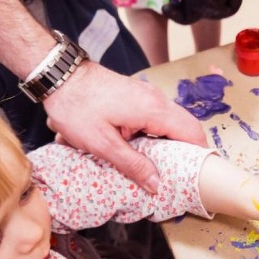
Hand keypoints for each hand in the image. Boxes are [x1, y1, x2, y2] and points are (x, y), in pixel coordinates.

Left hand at [44, 61, 205, 193]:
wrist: (59, 75)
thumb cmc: (76, 106)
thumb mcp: (102, 143)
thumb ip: (132, 164)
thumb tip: (156, 184)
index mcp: (153, 110)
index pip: (193, 133)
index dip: (199, 156)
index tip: (196, 177)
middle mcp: (156, 99)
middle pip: (185, 128)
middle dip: (185, 153)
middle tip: (177, 178)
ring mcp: (147, 95)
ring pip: (171, 123)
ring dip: (168, 144)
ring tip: (159, 168)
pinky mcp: (136, 95)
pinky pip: (157, 117)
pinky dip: (156, 134)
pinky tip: (142, 150)